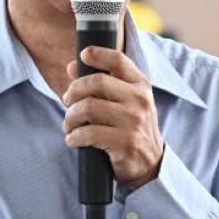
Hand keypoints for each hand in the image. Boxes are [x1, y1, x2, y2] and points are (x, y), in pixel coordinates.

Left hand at [63, 47, 165, 188]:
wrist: (150, 164)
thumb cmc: (132, 129)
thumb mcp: (127, 103)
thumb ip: (103, 83)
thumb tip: (73, 67)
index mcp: (141, 86)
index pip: (119, 60)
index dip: (98, 54)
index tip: (83, 56)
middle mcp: (140, 101)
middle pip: (96, 82)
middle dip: (74, 91)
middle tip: (67, 102)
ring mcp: (133, 122)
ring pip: (88, 108)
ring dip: (70, 118)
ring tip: (69, 125)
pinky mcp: (124, 143)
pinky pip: (88, 133)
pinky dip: (74, 137)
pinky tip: (73, 140)